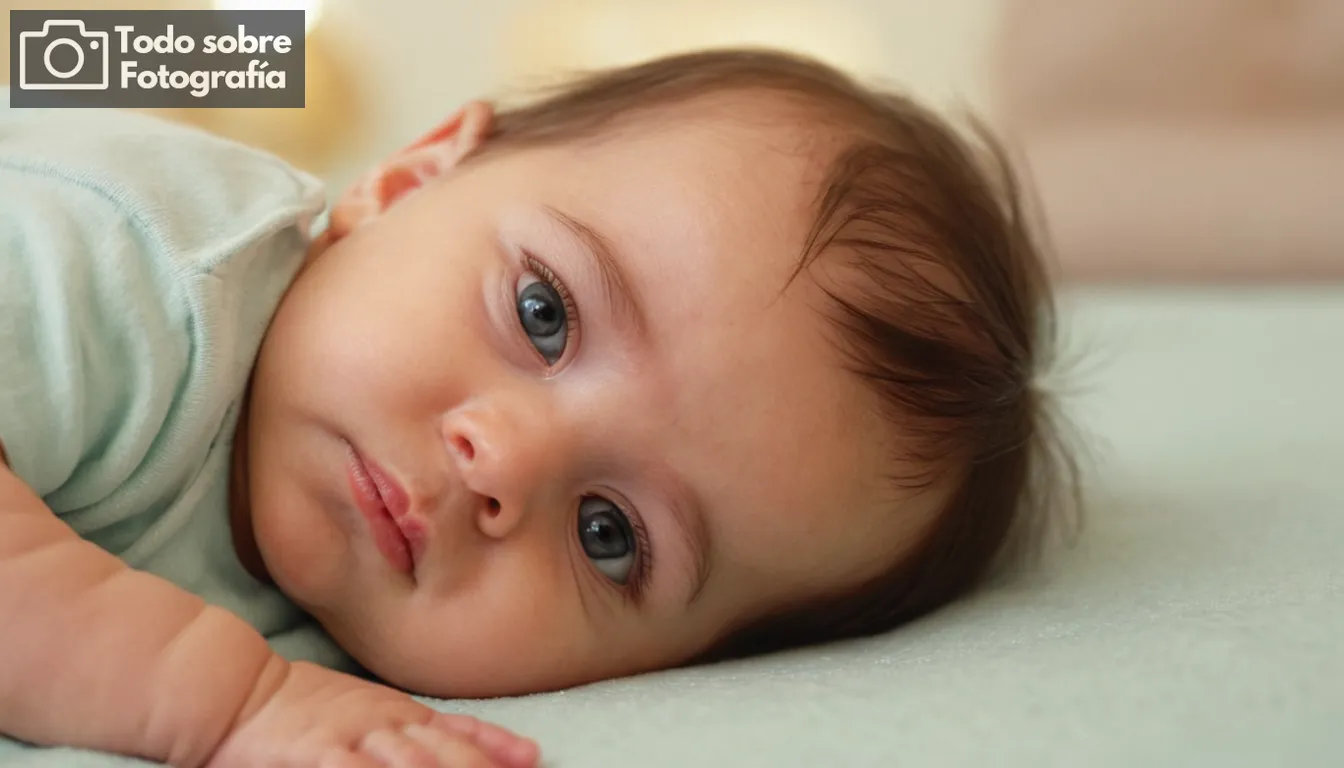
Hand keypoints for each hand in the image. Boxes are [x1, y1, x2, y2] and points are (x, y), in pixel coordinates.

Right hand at [208, 662, 538, 767]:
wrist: (238, 689)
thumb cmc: (310, 708)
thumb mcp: (375, 710)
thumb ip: (426, 729)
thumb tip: (490, 747)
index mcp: (402, 711)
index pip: (460, 729)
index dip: (494, 744)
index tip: (532, 756)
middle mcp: (385, 722)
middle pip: (442, 749)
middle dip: (476, 767)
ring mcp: (350, 735)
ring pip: (405, 759)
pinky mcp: (313, 751)